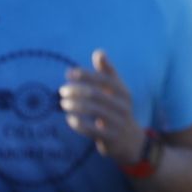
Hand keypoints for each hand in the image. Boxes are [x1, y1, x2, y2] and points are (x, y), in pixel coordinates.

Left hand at [60, 50, 143, 165]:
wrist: (130, 139)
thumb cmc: (118, 108)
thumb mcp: (116, 90)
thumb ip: (107, 72)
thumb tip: (99, 51)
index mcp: (124, 92)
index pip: (105, 79)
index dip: (86, 74)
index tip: (69, 73)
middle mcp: (123, 105)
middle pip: (96, 94)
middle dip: (76, 90)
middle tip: (61, 90)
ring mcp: (118, 122)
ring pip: (93, 111)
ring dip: (74, 105)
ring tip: (63, 103)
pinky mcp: (110, 137)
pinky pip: (91, 130)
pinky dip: (78, 123)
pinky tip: (70, 118)